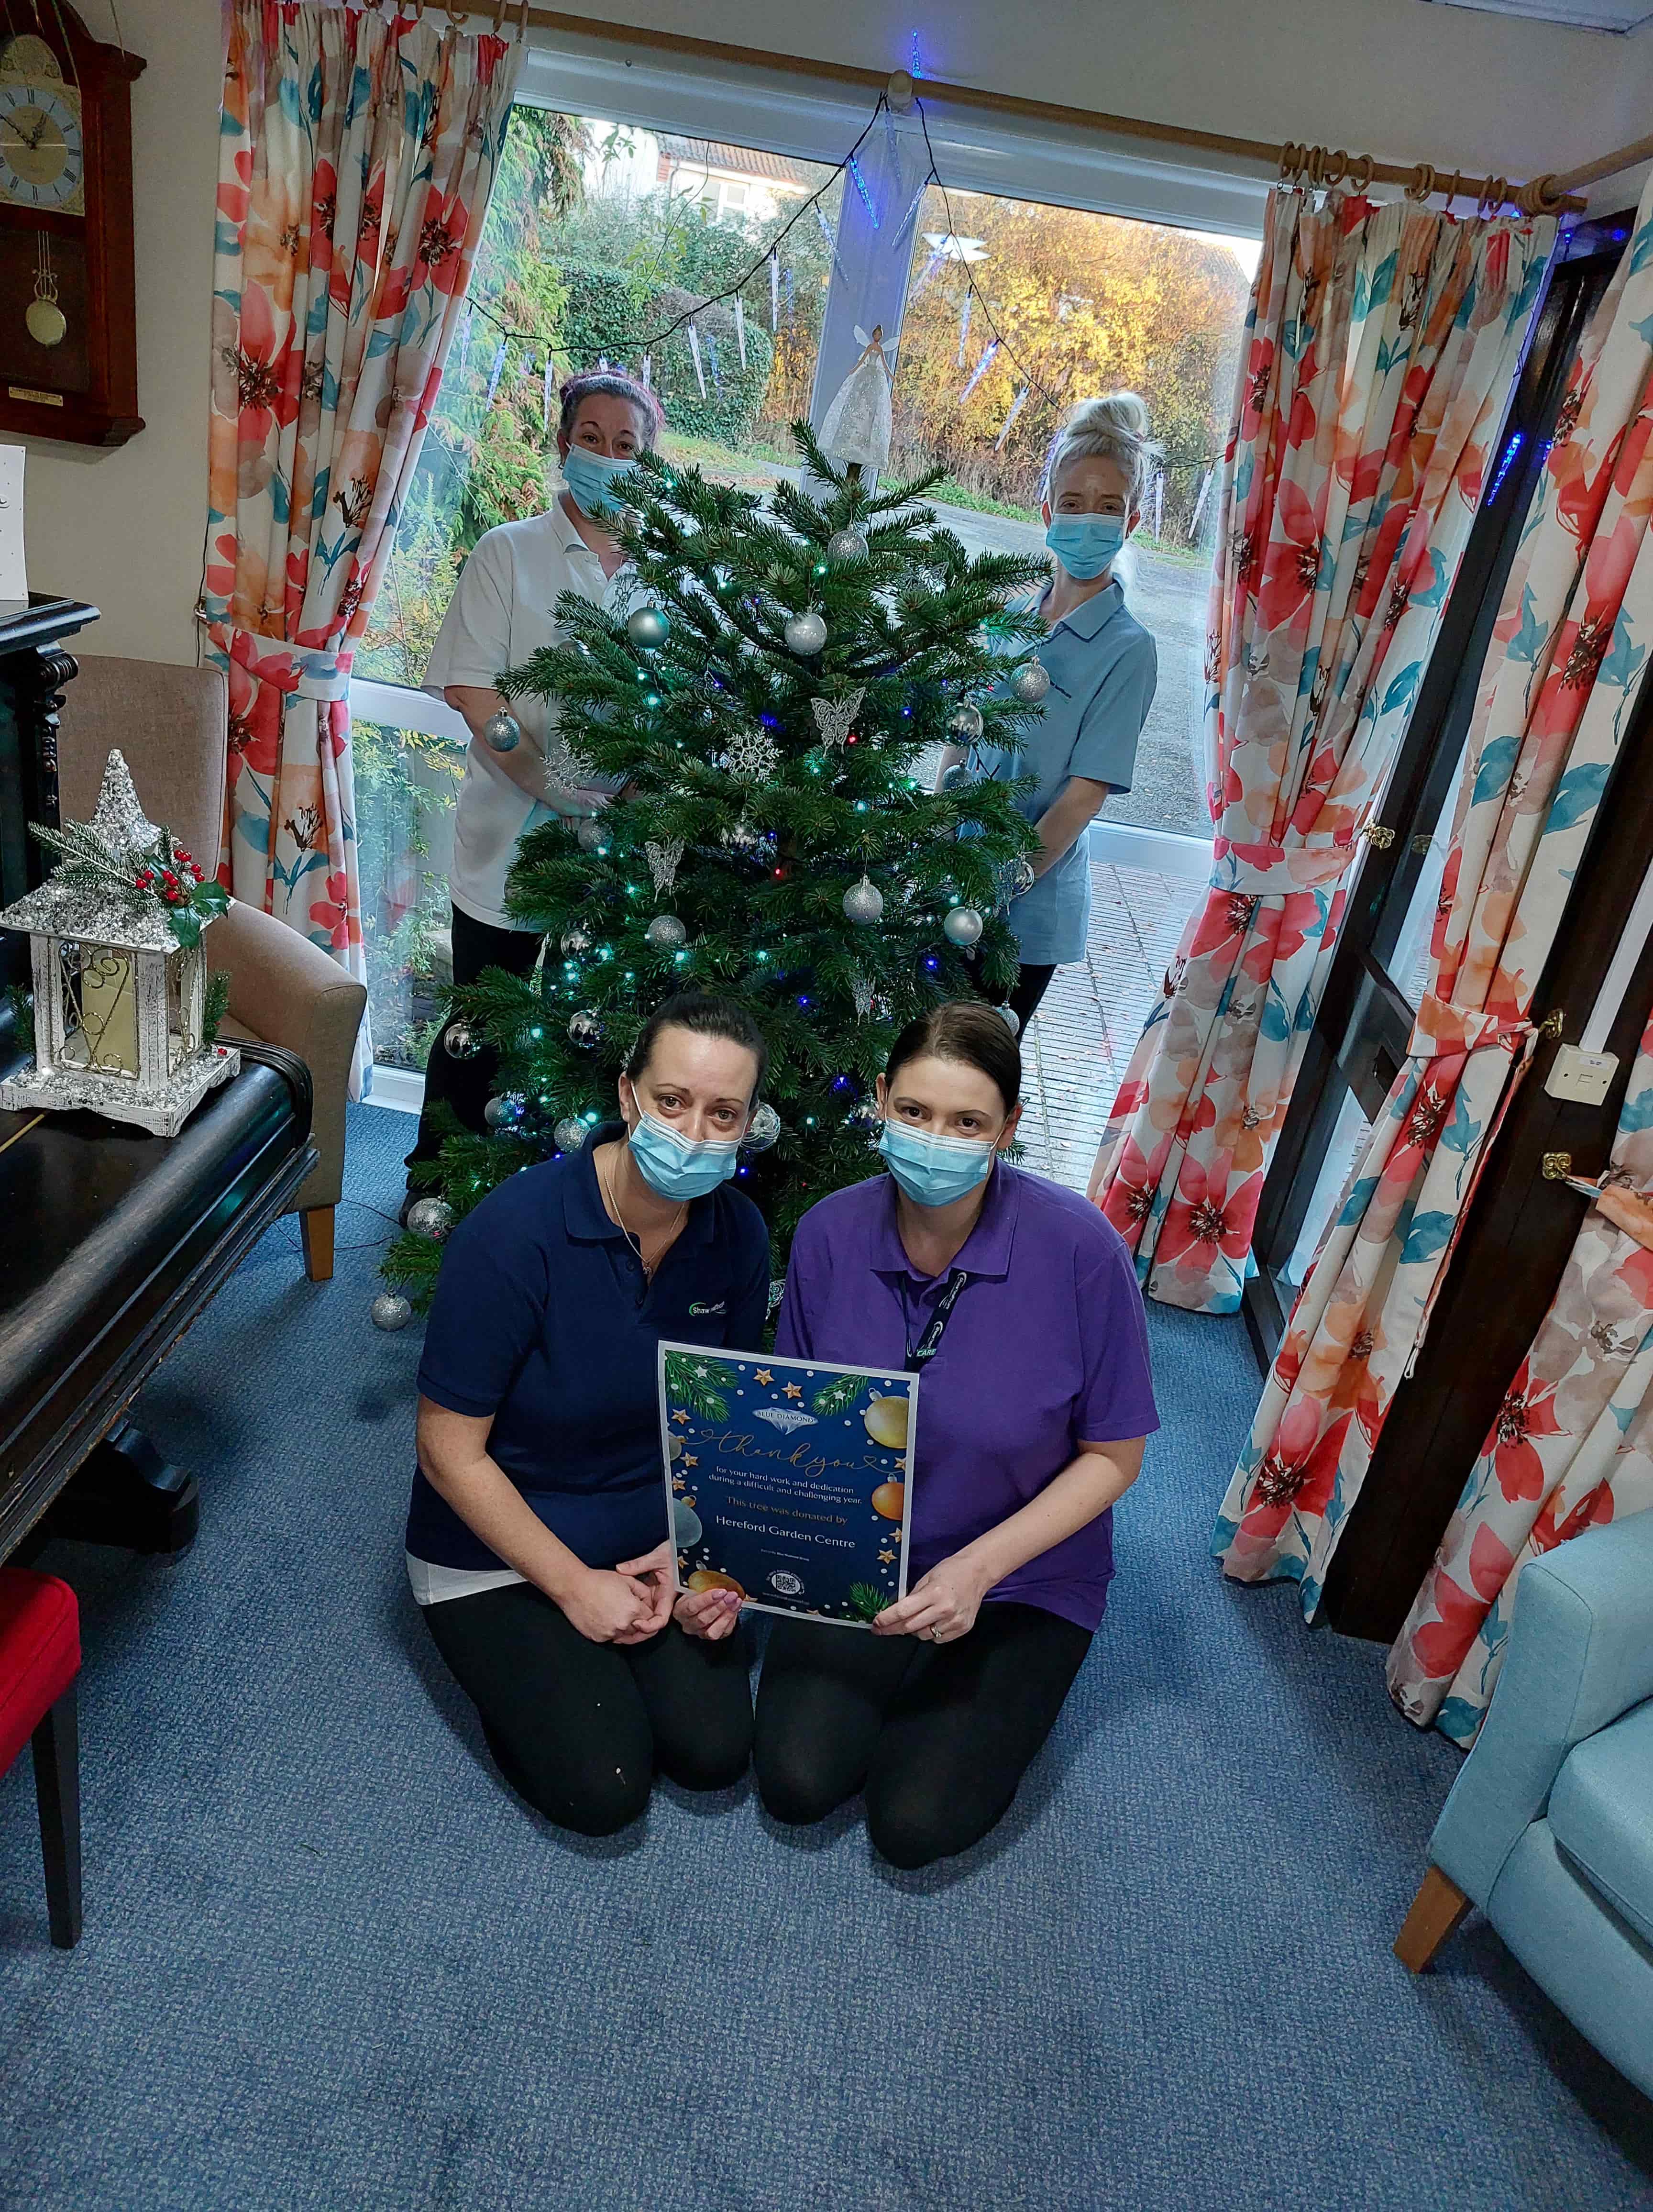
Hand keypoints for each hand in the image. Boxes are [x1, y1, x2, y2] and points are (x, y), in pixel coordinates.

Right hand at [556, 1564, 653, 1643]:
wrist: (573, 1587)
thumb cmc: (598, 1580)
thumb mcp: (626, 1580)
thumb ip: (642, 1591)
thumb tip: (648, 1601)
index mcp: (633, 1609)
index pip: (650, 1617)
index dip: (647, 1611)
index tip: (641, 1608)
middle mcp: (623, 1624)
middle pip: (639, 1629)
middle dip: (638, 1622)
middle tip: (629, 1612)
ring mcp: (610, 1633)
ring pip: (625, 1636)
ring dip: (625, 1628)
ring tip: (617, 1614)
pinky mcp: (598, 1638)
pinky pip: (610, 1638)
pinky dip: (610, 1631)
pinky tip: (605, 1619)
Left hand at [612, 1542, 675, 1643]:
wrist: (681, 1547)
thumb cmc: (674, 1552)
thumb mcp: (657, 1557)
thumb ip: (638, 1564)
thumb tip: (620, 1569)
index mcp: (668, 1595)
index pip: (660, 1619)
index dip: (649, 1626)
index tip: (635, 1624)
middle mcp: (663, 1600)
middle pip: (652, 1623)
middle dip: (638, 1630)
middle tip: (620, 1631)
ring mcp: (657, 1597)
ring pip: (646, 1616)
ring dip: (635, 1622)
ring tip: (618, 1624)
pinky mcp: (651, 1593)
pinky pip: (642, 1606)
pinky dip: (633, 1610)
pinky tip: (621, 1611)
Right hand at [674, 1586, 741, 1640]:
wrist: (696, 1603)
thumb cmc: (694, 1593)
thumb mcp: (691, 1585)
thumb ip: (694, 1581)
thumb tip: (703, 1570)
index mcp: (680, 1610)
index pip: (691, 1607)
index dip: (707, 1599)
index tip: (720, 1591)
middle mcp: (688, 1624)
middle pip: (703, 1619)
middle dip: (720, 1606)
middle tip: (731, 1595)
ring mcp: (700, 1632)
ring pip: (712, 1631)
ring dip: (727, 1615)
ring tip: (735, 1602)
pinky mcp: (712, 1636)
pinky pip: (722, 1633)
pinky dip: (731, 1621)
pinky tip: (735, 1609)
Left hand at [873, 1553, 991, 1642]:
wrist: (978, 1572)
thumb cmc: (952, 1571)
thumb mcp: (927, 1578)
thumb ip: (912, 1596)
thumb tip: (896, 1612)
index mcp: (934, 1593)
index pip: (904, 1611)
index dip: (887, 1619)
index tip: (876, 1624)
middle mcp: (945, 1609)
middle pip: (911, 1627)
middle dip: (893, 1629)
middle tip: (882, 1629)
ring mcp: (955, 1621)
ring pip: (924, 1635)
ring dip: (913, 1630)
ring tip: (914, 1619)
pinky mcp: (962, 1628)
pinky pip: (938, 1638)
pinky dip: (931, 1633)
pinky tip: (931, 1622)